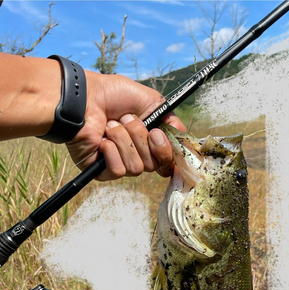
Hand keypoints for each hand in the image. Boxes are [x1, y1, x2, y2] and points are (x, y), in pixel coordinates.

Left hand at [66, 70, 185, 180]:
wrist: (83, 98)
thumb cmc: (112, 95)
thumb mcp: (149, 100)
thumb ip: (169, 117)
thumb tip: (181, 134)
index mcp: (148, 141)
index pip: (168, 160)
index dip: (167, 152)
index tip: (158, 135)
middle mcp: (137, 154)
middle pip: (155, 164)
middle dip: (142, 139)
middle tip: (128, 119)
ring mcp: (120, 164)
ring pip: (137, 167)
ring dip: (124, 141)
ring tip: (110, 125)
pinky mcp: (103, 172)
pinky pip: (119, 170)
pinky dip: (112, 151)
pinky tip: (102, 139)